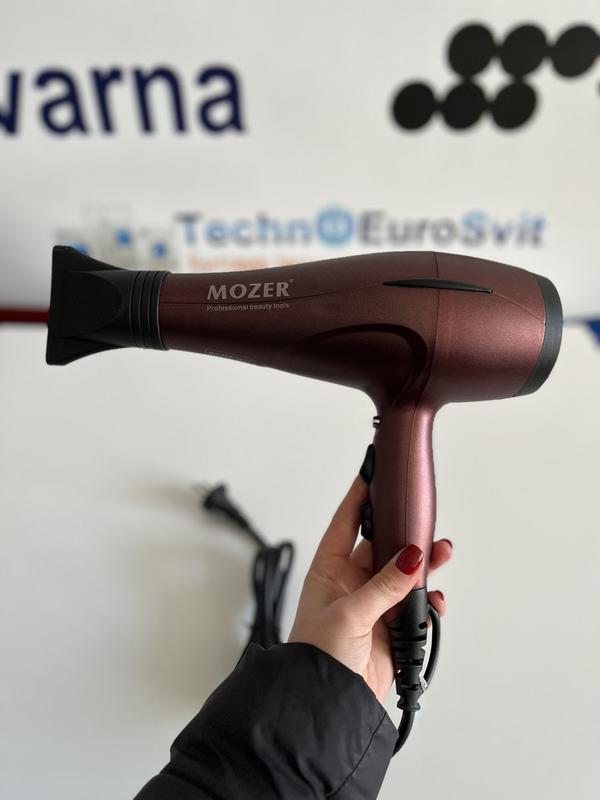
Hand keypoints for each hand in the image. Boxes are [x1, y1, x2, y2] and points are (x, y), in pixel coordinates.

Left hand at [288, 475, 452, 702]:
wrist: (329, 704)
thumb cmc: (317, 657)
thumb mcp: (350, 613)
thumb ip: (385, 586)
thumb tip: (411, 557)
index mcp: (330, 570)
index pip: (346, 523)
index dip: (358, 497)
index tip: (371, 471)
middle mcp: (351, 583)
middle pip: (382, 546)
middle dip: (403, 534)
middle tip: (422, 520)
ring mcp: (372, 604)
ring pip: (403, 574)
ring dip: (422, 565)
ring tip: (442, 553)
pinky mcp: (390, 627)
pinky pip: (414, 605)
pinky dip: (428, 601)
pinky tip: (435, 601)